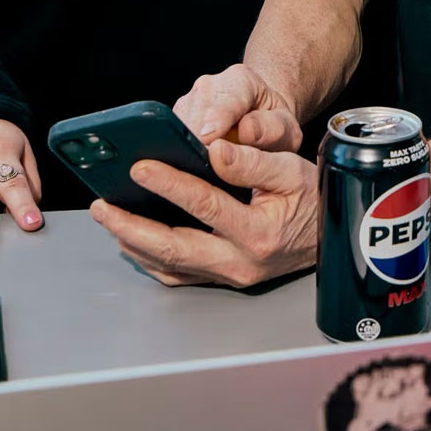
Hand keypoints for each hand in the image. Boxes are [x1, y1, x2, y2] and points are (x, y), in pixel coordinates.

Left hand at [88, 137, 318, 288]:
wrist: (327, 235)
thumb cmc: (311, 199)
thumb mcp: (292, 172)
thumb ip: (253, 162)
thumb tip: (215, 150)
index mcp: (258, 233)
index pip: (204, 206)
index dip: (170, 184)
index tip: (141, 167)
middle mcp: (239, 262)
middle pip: (173, 247)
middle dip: (131, 225)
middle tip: (103, 206)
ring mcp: (228, 276)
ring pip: (169, 265)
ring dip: (133, 242)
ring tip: (109, 218)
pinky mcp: (221, 280)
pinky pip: (177, 274)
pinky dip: (149, 258)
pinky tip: (132, 239)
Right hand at [172, 64, 301, 153]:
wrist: (263, 122)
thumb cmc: (274, 127)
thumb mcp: (286, 130)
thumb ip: (271, 129)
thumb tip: (246, 131)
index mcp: (241, 80)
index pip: (225, 100)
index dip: (215, 121)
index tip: (208, 141)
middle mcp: (211, 85)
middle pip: (195, 111)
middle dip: (196, 138)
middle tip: (202, 166)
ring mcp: (191, 100)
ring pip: (178, 122)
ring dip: (186, 146)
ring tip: (200, 168)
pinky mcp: (178, 117)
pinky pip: (172, 133)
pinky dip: (180, 149)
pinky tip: (192, 164)